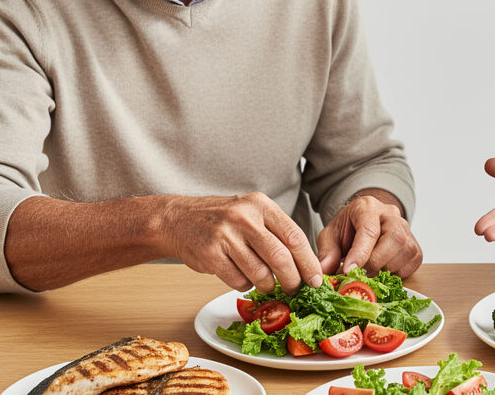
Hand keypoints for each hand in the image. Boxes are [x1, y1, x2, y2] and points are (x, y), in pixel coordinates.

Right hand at [158, 192, 321, 292]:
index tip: (316, 279)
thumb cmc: (224, 220)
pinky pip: (238, 281)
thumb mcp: (252, 213)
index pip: (295, 237)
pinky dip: (245, 285)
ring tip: (266, 283)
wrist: (178, 220)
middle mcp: (244, 217)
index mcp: (261, 205)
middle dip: (293, 280)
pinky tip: (242, 277)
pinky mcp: (211, 254)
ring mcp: (226, 235)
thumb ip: (277, 232)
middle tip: (295, 289)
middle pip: (281, 258)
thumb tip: (307, 265)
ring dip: (268, 285)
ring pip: (261, 273)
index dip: (309, 262)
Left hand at [316, 192, 421, 277]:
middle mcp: (391, 215)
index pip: (369, 230)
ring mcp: (407, 229)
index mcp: (367, 207)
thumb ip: (327, 252)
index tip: (349, 271)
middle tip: (361, 272)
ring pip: (406, 251)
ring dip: (386, 269)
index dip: (360, 253)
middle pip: (394, 239)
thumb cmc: (348, 229)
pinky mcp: (415, 245)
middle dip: (376, 261)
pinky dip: (398, 273)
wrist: (364, 223)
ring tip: (370, 270)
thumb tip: (324, 270)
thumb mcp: (330, 236)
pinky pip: (413, 262)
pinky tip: (383, 270)